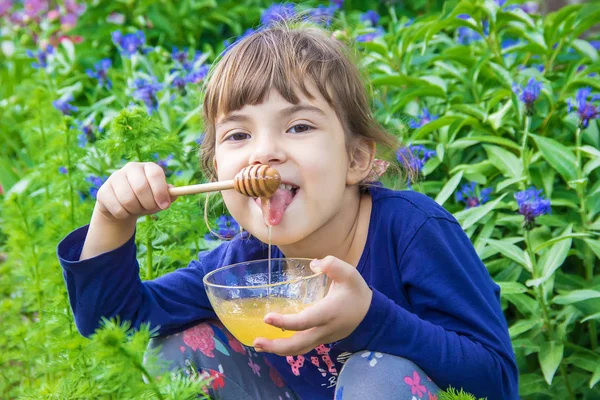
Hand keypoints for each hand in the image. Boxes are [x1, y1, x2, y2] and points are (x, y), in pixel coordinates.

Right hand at [95, 162, 176, 222]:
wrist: (122, 207)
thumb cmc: (145, 200)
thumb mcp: (159, 198)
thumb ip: (169, 195)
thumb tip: (174, 193)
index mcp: (147, 167)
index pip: (155, 173)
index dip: (161, 191)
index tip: (165, 206)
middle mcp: (131, 168)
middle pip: (141, 188)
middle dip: (148, 204)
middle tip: (149, 209)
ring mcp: (115, 178)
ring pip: (128, 200)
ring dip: (136, 210)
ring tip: (136, 209)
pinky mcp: (103, 191)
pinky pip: (117, 208)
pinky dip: (124, 215)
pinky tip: (124, 211)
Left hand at [253, 256, 372, 355]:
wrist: (370, 314)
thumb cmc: (356, 292)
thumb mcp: (349, 273)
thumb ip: (333, 265)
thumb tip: (314, 265)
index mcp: (329, 313)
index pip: (304, 321)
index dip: (285, 322)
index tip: (267, 318)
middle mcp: (324, 329)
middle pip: (298, 344)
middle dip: (276, 346)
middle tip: (256, 342)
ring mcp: (322, 338)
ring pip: (299, 350)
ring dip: (278, 350)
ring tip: (259, 345)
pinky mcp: (320, 339)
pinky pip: (302, 347)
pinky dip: (286, 348)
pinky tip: (272, 342)